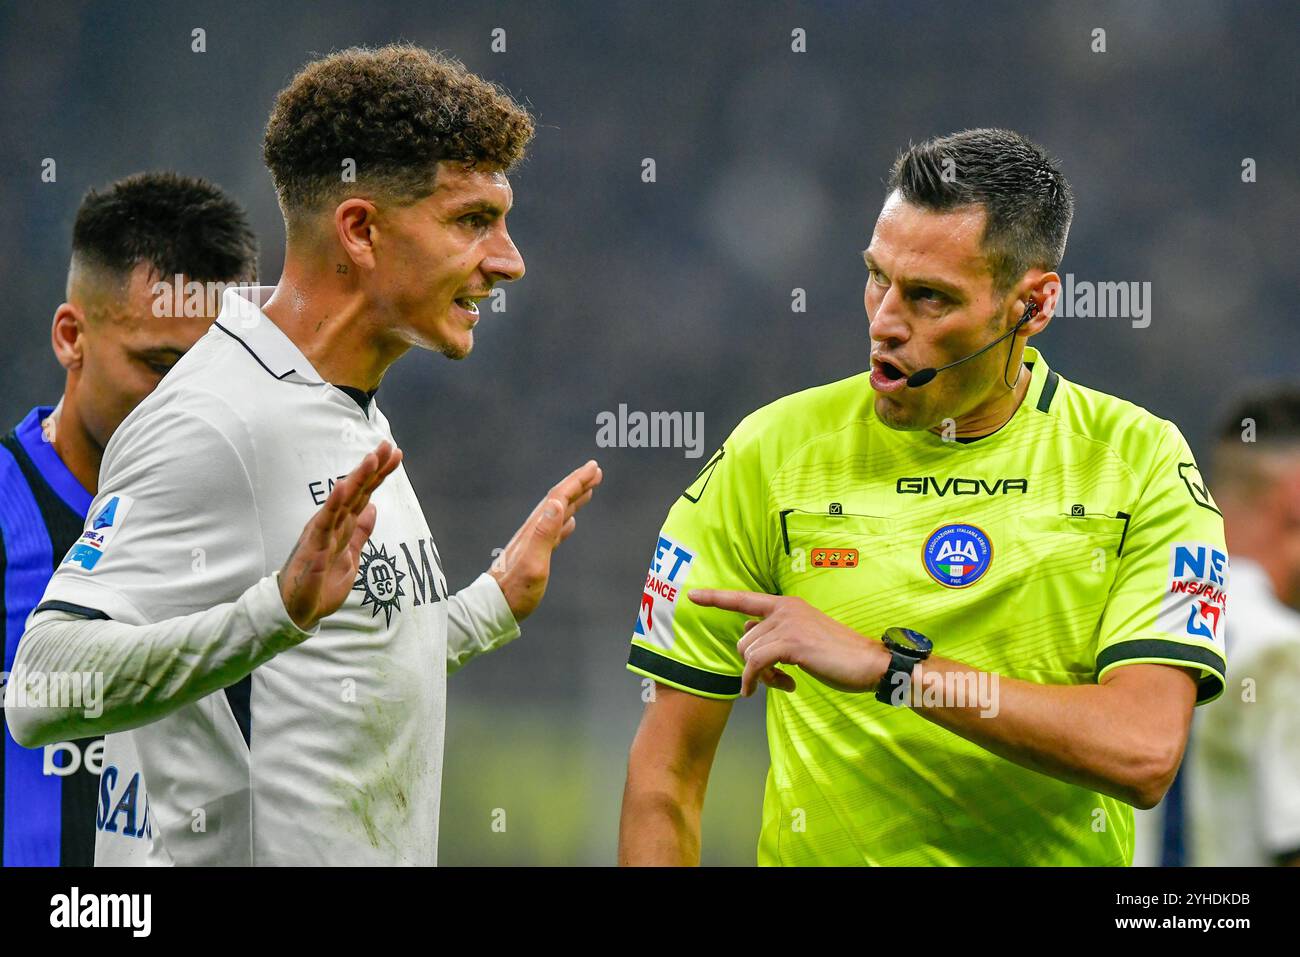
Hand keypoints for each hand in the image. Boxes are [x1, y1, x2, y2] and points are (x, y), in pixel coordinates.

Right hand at [279, 442, 403, 630]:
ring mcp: (322, 533)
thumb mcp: (350, 557)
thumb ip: (360, 533)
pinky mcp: (314, 547)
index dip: (379, 475)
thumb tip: (373, 508)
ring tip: (371, 459)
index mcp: (341, 525)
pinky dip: (334, 504)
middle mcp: (331, 523)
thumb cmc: (320, 583)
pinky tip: (342, 487)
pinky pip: (325, 523)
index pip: (364, 495)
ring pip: (342, 501)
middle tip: (386, 445)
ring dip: (357, 479)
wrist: (298, 610)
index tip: (395, 454)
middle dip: (372, 468)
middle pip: (355, 491)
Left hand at [490, 459, 602, 620]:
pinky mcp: (535, 554)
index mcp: (536, 529)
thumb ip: (545, 534)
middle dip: (577, 484)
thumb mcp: (533, 564)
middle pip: (558, 500)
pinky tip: (571, 523)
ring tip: (588, 490)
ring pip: (557, 513)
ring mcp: (534, 542)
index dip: (576, 482)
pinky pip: (555, 530)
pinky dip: (565, 522)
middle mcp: (534, 530)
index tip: (594, 468)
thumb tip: (557, 503)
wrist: (494, 606)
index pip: (558, 498)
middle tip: (595, 471)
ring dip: (573, 499)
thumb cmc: (515, 591)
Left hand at [686, 589, 888, 696]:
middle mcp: (784, 609)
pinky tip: (774, 688)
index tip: (692, 595)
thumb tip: (750, 641)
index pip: (744, 598)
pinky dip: (755, 681)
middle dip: (753, 665)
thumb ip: (777, 635)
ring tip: (785, 682)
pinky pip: (756, 665)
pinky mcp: (791, 643)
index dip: (716, 598)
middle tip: (777, 680)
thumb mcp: (804, 638)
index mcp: (786, 605)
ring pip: (749, 654)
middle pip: (744, 640)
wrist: (869, 663)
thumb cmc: (838, 655)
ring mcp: (788, 624)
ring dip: (761, 676)